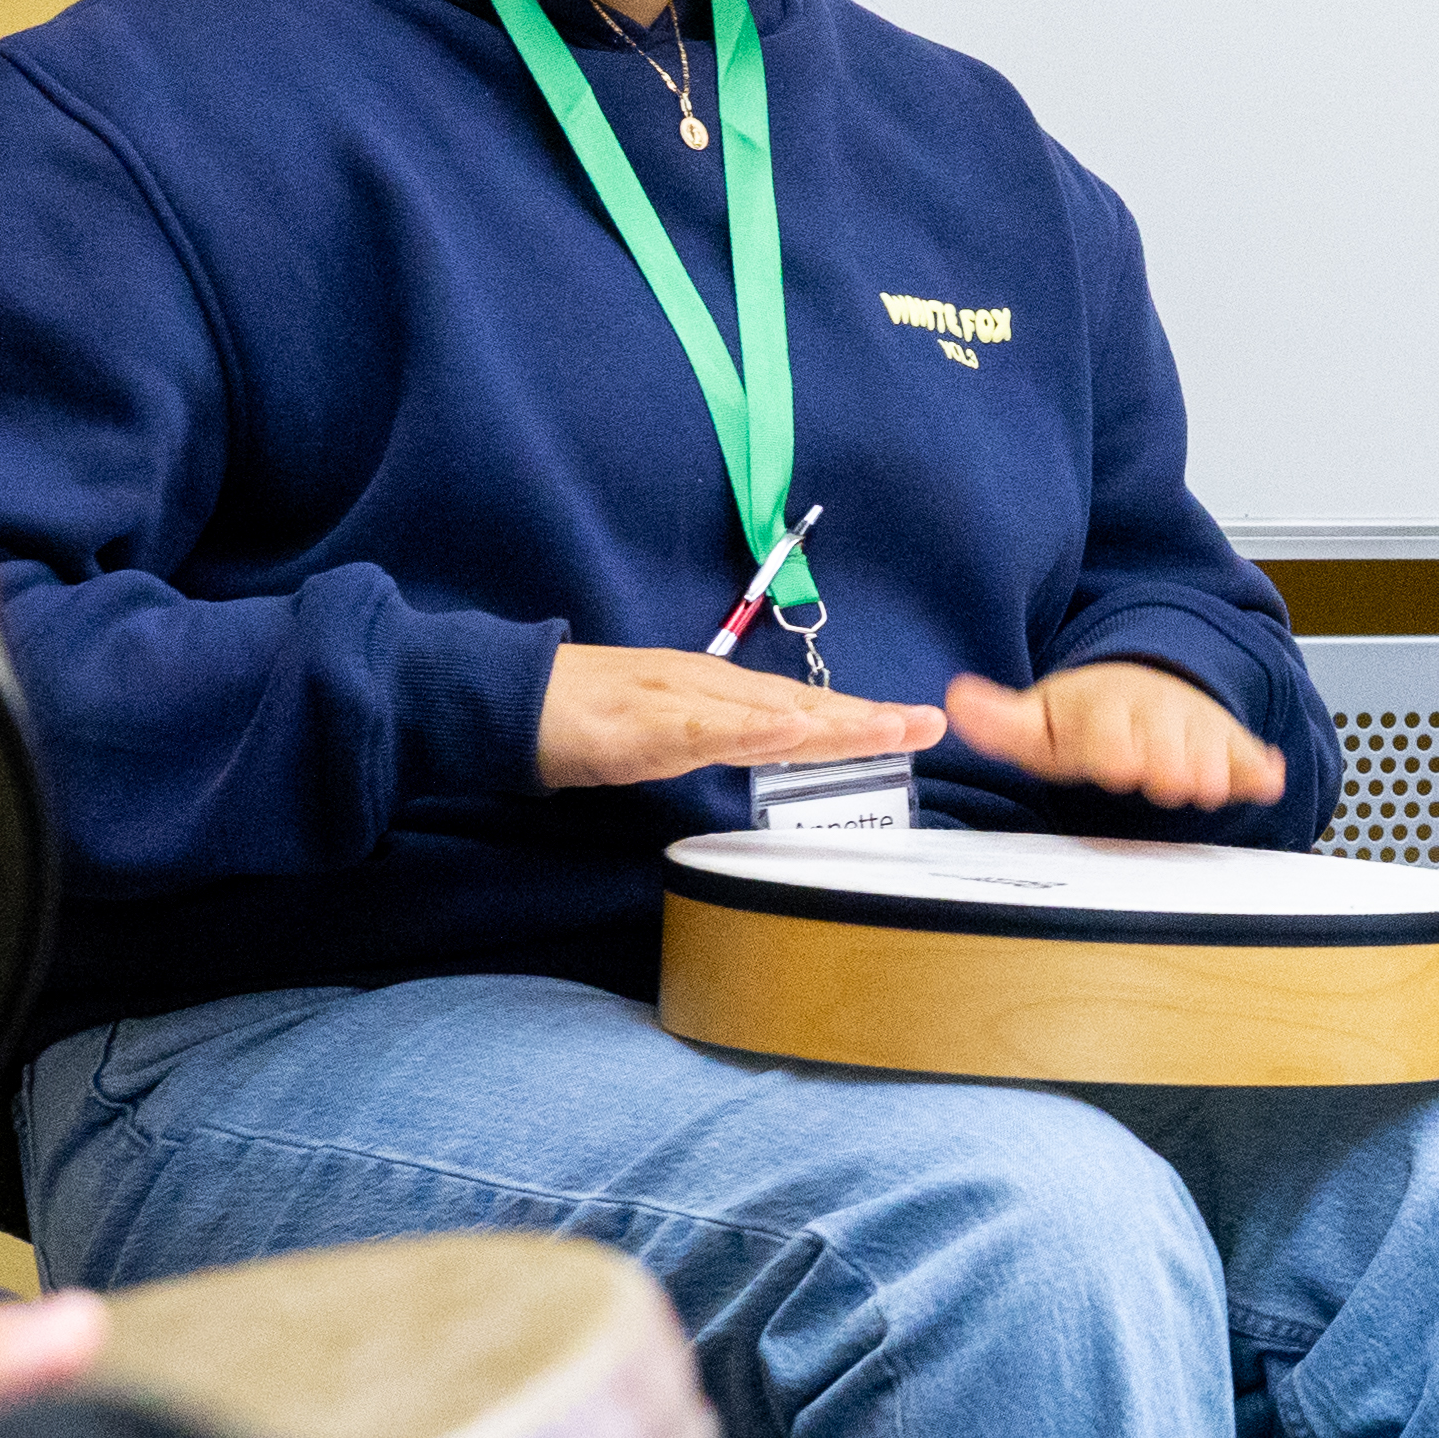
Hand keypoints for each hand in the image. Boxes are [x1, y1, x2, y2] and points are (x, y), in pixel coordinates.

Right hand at [540, 644, 942, 792]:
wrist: (508, 696)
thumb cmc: (587, 715)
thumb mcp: (670, 732)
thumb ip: (722, 738)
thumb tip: (778, 748)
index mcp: (720, 696)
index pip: (804, 709)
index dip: (862, 718)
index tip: (919, 727)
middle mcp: (710, 689)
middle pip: (801, 706)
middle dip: (868, 718)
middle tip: (930, 724)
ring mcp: (678, 702)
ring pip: (767, 713)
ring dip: (831, 720)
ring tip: (887, 726)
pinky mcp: (642, 725)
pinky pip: (704, 729)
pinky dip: (751, 731)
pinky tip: (792, 730)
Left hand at [940, 660, 1286, 810]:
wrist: (1143, 684)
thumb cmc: (1087, 718)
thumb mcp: (1037, 720)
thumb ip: (1000, 721)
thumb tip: (956, 702)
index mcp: (1102, 709)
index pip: (1108, 730)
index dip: (1113, 747)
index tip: (1116, 763)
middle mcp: (1152, 714)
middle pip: (1164, 740)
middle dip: (1167, 761)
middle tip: (1171, 780)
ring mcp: (1192, 727)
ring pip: (1207, 748)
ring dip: (1212, 766)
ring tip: (1209, 785)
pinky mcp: (1227, 742)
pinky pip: (1247, 754)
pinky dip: (1259, 766)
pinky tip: (1268, 778)